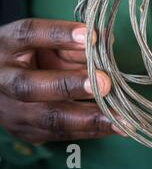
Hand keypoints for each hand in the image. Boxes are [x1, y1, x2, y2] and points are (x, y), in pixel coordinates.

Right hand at [0, 18, 122, 144]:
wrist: (1, 81)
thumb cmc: (31, 53)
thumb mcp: (46, 39)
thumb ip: (72, 41)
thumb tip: (104, 41)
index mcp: (8, 45)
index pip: (30, 35)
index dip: (59, 34)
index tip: (91, 35)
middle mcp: (3, 79)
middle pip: (30, 86)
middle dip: (70, 85)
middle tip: (106, 84)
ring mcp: (10, 111)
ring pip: (48, 118)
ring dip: (89, 120)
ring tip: (122, 119)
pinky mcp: (26, 131)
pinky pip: (60, 134)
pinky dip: (91, 130)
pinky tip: (116, 126)